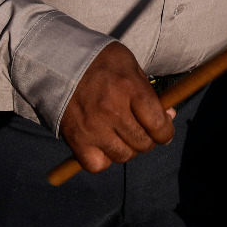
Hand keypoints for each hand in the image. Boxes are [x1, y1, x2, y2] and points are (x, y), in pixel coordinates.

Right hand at [57, 42, 174, 173]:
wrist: (58, 63)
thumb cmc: (99, 62)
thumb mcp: (130, 65)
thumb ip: (149, 92)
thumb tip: (168, 117)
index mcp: (128, 88)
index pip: (158, 124)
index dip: (166, 132)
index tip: (164, 130)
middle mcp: (111, 111)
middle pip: (143, 143)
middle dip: (149, 139)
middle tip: (142, 131)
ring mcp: (92, 128)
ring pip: (123, 156)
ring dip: (128, 149)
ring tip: (122, 135)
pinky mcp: (76, 140)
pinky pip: (98, 164)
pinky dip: (104, 159)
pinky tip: (104, 144)